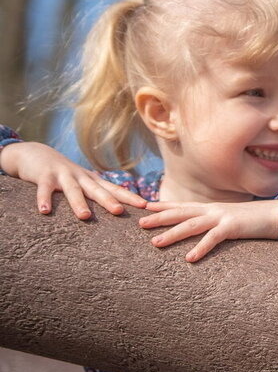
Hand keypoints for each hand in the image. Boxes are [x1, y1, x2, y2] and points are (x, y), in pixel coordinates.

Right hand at [0, 141, 145, 218]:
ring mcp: (63, 175)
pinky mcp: (44, 176)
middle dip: (109, 201)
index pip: (115, 189)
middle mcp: (81, 177)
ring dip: (78, 203)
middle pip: (97, 190)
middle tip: (120, 212)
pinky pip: (45, 189)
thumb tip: (118, 210)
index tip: (146, 206)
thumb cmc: (64, 174)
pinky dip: (44, 199)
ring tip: (85, 216)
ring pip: (73, 190)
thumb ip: (96, 194)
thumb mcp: (83, 183)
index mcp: (93, 181)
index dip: (130, 197)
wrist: (37, 154)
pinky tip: (44, 211)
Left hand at [140, 199, 277, 261]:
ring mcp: (222, 217)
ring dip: (172, 234)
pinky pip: (213, 238)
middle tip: (140, 223)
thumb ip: (216, 222)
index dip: (164, 205)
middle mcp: (213, 210)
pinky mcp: (233, 227)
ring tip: (156, 242)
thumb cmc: (255, 220)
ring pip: (191, 225)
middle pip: (181, 213)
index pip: (183, 205)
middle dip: (160, 217)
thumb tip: (204, 229)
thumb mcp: (231, 219)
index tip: (145, 206)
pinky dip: (201, 248)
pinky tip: (189, 258)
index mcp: (212, 208)